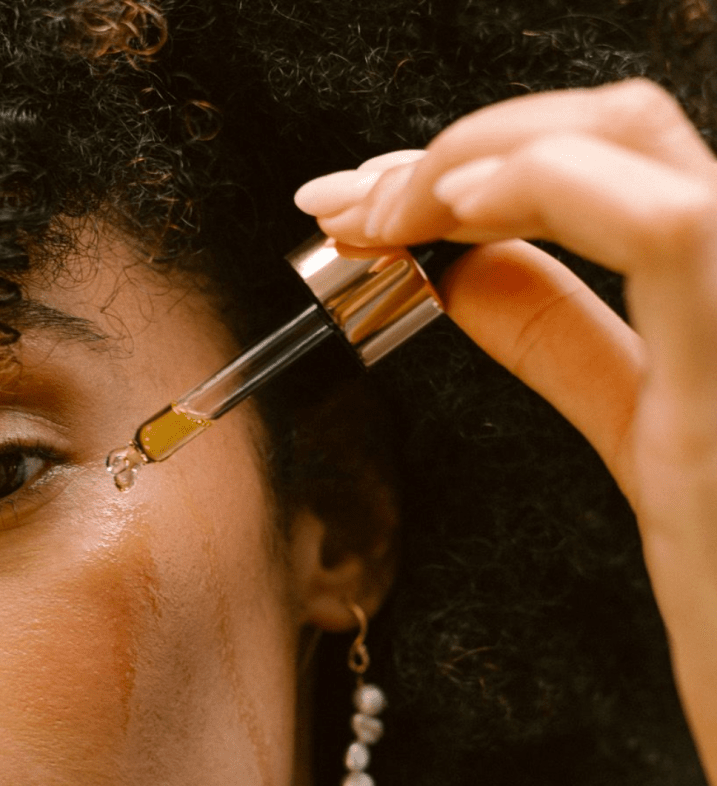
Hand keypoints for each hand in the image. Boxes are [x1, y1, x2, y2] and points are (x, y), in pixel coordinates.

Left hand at [294, 78, 716, 785]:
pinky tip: (450, 213)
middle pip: (613, 125)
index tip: (364, 198)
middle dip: (454, 149)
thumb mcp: (647, 434)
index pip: (607, 161)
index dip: (475, 157)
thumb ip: (563, 340)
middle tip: (342, 205)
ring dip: (469, 159)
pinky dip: (549, 194)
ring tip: (369, 217)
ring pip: (628, 140)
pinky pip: (668, 228)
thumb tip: (454, 267)